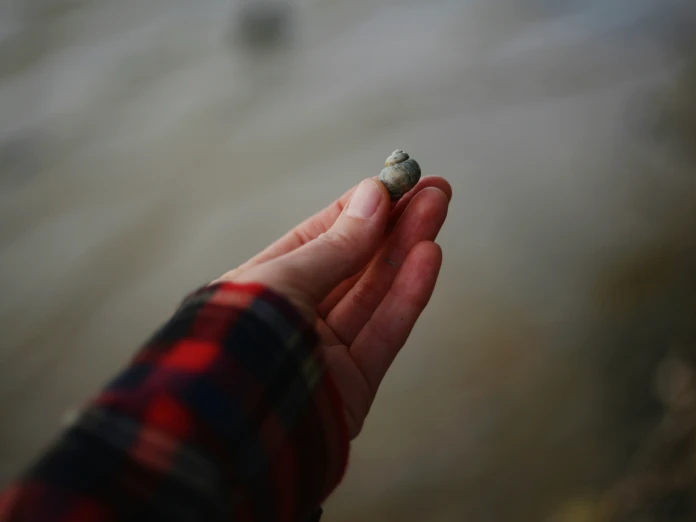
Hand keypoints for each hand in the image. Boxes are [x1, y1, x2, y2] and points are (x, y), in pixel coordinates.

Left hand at [217, 176, 450, 437]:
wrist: (231, 429)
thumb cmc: (239, 340)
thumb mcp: (283, 278)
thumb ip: (336, 245)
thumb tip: (373, 197)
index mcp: (263, 289)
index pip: (319, 238)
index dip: (360, 208)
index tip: (396, 181)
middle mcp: (295, 319)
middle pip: (355, 263)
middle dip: (396, 224)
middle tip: (435, 189)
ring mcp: (325, 354)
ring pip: (375, 293)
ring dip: (408, 249)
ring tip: (438, 209)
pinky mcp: (352, 386)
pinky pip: (385, 332)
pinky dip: (409, 295)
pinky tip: (429, 255)